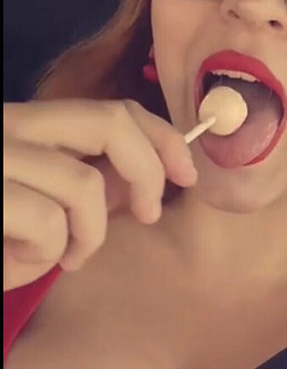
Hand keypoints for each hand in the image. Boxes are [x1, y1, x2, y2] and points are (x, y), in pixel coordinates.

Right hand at [3, 99, 196, 289]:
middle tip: (149, 215)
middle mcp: (8, 125)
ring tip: (65, 255)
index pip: (113, 109)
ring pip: (84, 183)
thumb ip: (92, 182)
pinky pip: (47, 221)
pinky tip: (24, 259)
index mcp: (28, 124)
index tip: (186, 176)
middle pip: (110, 121)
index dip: (162, 137)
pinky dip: (48, 251)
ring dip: (89, 233)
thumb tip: (151, 169)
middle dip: (148, 171)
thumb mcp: (48, 208)